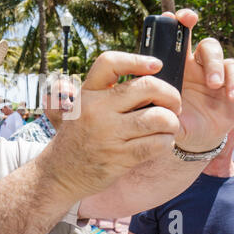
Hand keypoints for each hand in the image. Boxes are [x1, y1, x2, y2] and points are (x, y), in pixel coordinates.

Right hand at [45, 51, 181, 197]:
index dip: (137, 60)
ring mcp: (108, 133)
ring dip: (172, 122)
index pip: (110, 63)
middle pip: (148, 87)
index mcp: (88, 93)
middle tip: (173, 105)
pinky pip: (158, 143)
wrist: (60, 173)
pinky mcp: (120, 157)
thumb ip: (105, 93)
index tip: (157, 65)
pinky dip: (167, 142)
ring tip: (168, 126)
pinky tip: (161, 142)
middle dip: (170, 95)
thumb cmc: (78, 137)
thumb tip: (146, 77)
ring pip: (159, 117)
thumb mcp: (81, 108)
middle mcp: (96, 109)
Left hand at [166, 9, 233, 151]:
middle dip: (190, 21)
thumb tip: (140, 101)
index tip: (168, 16)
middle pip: (192, 34)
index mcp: (172, 67)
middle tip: (188, 20)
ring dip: (215, 64)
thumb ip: (152, 105)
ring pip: (214, 49)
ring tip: (212, 84)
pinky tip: (230, 95)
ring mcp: (211, 70)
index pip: (171, 40)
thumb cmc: (173, 120)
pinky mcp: (228, 81)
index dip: (171, 24)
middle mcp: (191, 63)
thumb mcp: (160, 112)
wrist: (195, 138)